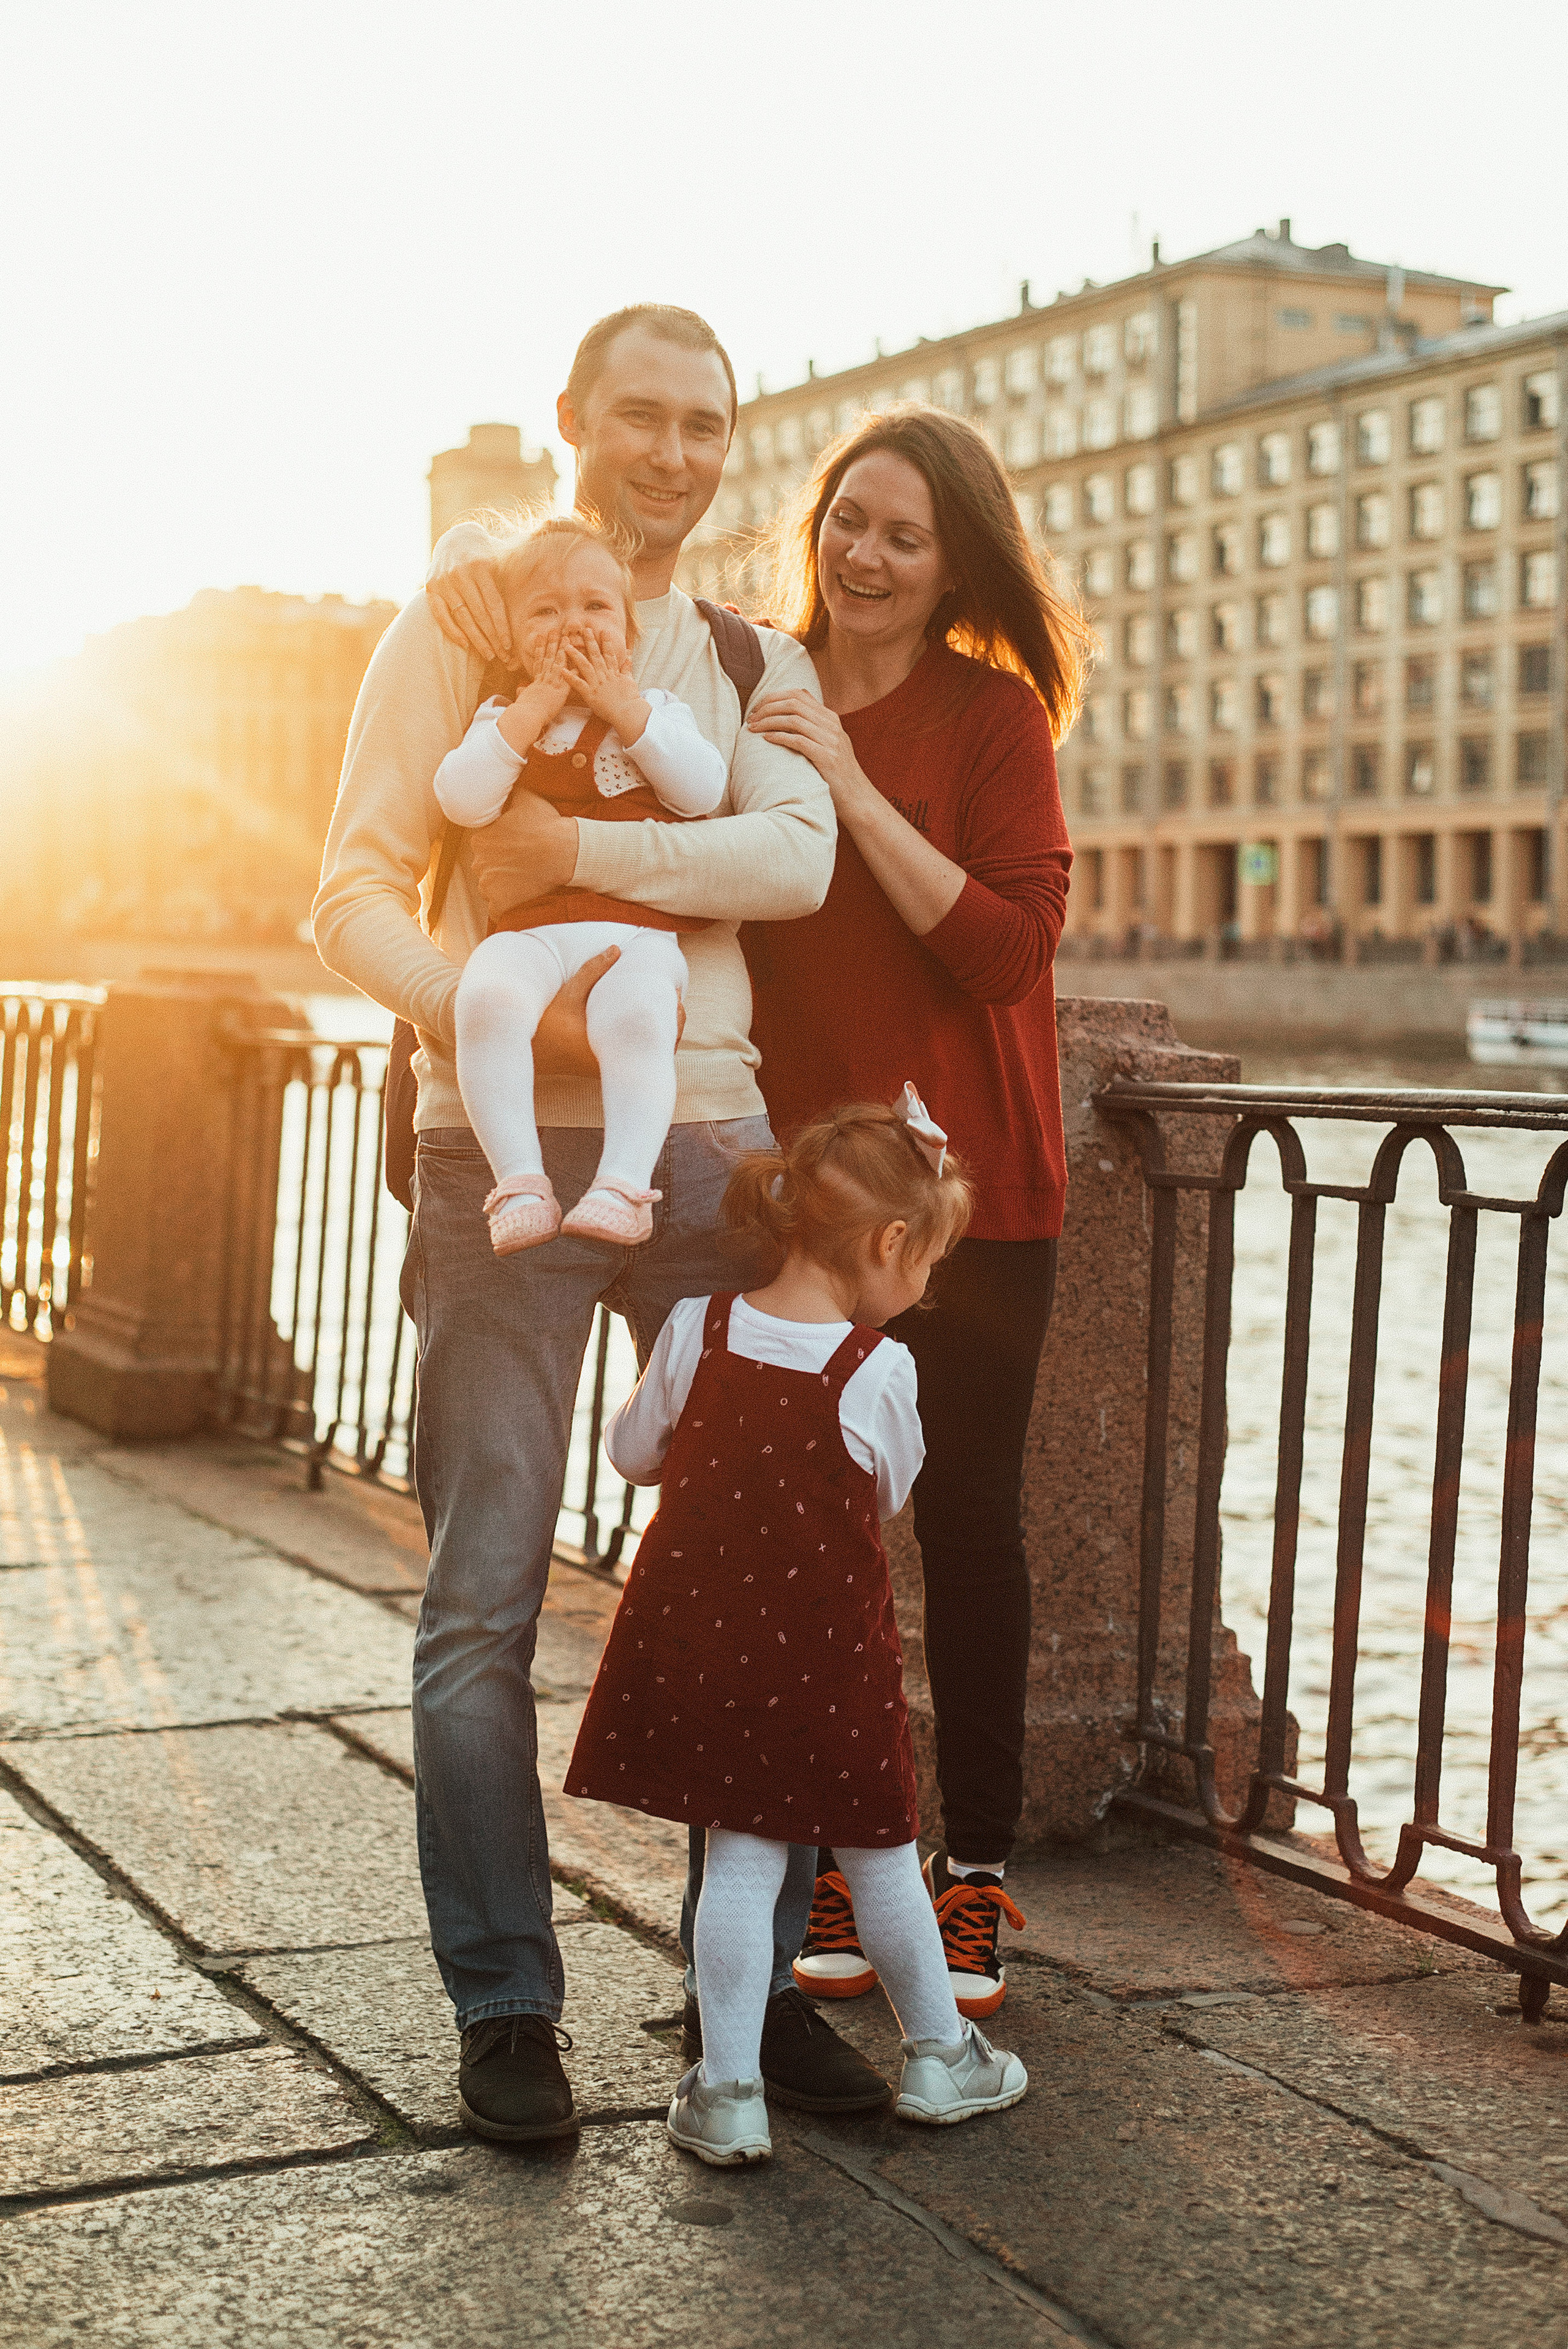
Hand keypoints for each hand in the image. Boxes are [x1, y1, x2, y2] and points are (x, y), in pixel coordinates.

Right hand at [426, 533, 511, 662]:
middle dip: (492, 639)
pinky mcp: (431, 587)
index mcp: (481, 567)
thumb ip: (516, 571)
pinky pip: (441, 615)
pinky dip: (452, 631)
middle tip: (503, 657)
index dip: (502, 627)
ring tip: (489, 655)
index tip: (509, 646)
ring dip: (476, 639)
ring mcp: (444, 581)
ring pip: (462, 617)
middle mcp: (460, 573)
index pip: (494, 604)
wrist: (455, 538)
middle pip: (479, 614)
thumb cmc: (485, 554)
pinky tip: (465, 645)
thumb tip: (541, 571)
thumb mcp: (500, 557)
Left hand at [466, 790, 578, 916]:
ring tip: (525, 879)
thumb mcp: (527, 798)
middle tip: (522, 862)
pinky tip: (522, 895)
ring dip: (503, 884)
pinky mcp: (500, 905)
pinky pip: (497, 907)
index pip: (484, 844)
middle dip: (500, 864)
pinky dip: (507, 904)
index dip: (500, 845)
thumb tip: (503, 786)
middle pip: (486, 865)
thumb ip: (509, 793)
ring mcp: (488, 886)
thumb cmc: (547, 825)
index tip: (516, 847)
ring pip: (490, 886)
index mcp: (480, 839)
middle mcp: (478, 863)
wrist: (566, 853)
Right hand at [496, 630, 571, 752]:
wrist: (527, 715)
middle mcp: (544, 679)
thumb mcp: (522, 698)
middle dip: (551, 643)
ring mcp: (552, 683)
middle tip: (554, 630)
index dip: (540, 649)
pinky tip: (580, 659)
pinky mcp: (560, 690)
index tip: (540, 638)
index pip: (539, 661)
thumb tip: (520, 687)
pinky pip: (570, 676)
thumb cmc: (523, 711)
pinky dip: (574, 667)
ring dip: (562, 649)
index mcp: (536, 681)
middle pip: (548, 657)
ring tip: (566, 637)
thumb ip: (523, 691)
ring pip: (558, 662)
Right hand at [532, 945, 685, 1075]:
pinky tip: (645, 1021)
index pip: (653, 1038)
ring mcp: (607, 1069)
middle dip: (671, 1025)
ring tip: (667, 1008)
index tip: (677, 996)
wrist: (529, 1050)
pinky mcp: (603, 1069)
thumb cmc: (547, 1020)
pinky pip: (632, 1059)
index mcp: (608, 1045)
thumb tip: (617, 948)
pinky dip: (642, 1042)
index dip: (672, 1018)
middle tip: (678, 1000)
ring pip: (645, 1057)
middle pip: (656, 1050)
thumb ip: (591, 971)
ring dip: (657, 1035)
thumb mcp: (568, 992)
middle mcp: (610, 1063)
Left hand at [563, 627, 646, 743]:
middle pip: (596, 655)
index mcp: (613, 672)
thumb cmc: (630, 699)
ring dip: (575, 655)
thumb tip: (628, 657)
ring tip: (567, 646)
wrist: (628, 712)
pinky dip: (570, 677)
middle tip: (585, 629)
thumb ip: (626, 668)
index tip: (603, 631)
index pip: (609, 654)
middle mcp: (604, 675)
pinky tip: (562, 670)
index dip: (606, 642)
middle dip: (590, 641)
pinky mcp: (590, 694)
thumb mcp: (630, 681)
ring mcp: (596, 684)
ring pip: (585, 666)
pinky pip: (578, 684)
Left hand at [746, 690, 866, 811]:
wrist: (856, 796)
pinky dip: (779, 737)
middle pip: (793, 703)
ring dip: (769, 721)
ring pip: (793, 719)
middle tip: (751, 718)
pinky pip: (798, 740)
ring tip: (753, 728)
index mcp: (830, 718)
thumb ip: (814, 727)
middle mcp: (831, 725)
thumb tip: (789, 714)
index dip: (774, 697)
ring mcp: (830, 740)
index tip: (758, 708)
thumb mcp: (829, 743)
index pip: (799, 694)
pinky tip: (766, 739)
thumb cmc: (836, 772)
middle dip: (767, 707)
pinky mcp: (826, 757)